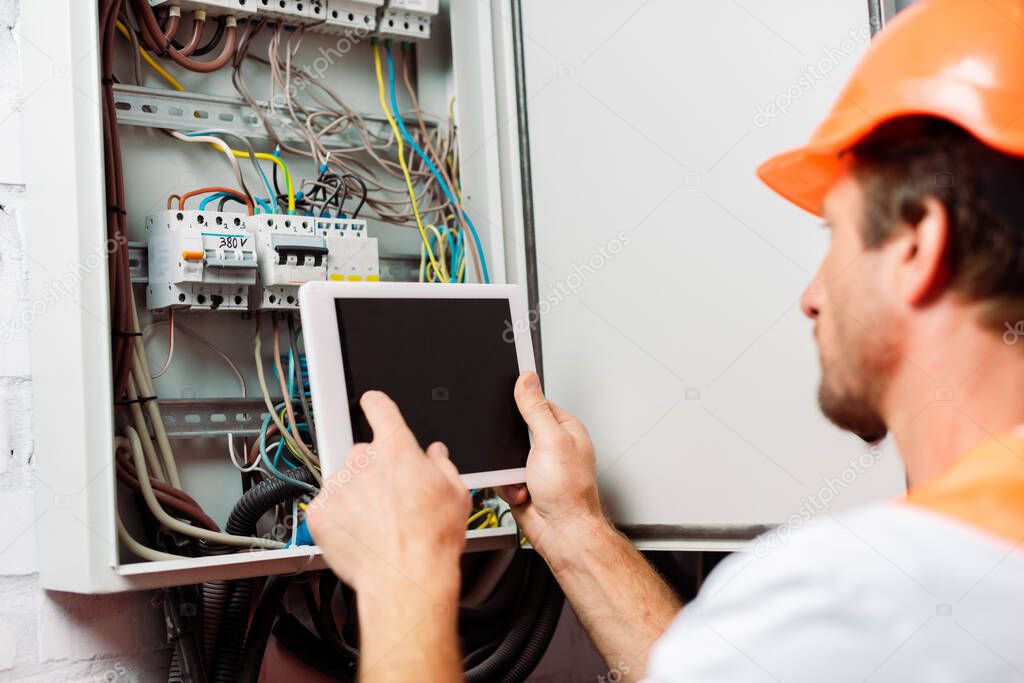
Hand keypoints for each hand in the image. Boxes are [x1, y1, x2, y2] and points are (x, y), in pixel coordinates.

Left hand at [307, 390, 470, 599]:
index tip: (371, 404)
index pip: (379, 408)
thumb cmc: (431, 540)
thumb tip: (435, 455)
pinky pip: (328, 506)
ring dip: (357, 495)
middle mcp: (362, 461)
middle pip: (363, 453)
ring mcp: (338, 486)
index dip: (376, 404)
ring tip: (379, 524)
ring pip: (345, 481)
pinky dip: (339, 518)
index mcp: (396, 449)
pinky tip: (361, 534)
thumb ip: (442, 465)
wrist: (405, 578)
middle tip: (392, 499)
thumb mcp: (457, 494)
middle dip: (374, 470)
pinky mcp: (320, 512)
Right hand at [496, 372, 603, 561]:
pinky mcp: (523, 483)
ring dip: (507, 469)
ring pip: (504, 454)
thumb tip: (527, 379)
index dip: (520, 400)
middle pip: (516, 429)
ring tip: (523, 479)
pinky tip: (520, 491)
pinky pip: (501, 476)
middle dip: (510, 443)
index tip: (506, 396)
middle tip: (520, 455)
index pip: (537, 402)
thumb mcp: (551, 440)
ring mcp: (537, 466)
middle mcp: (552, 446)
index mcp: (565, 429)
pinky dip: (506, 485)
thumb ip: (536, 408)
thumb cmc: (570, 493)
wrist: (562, 534)